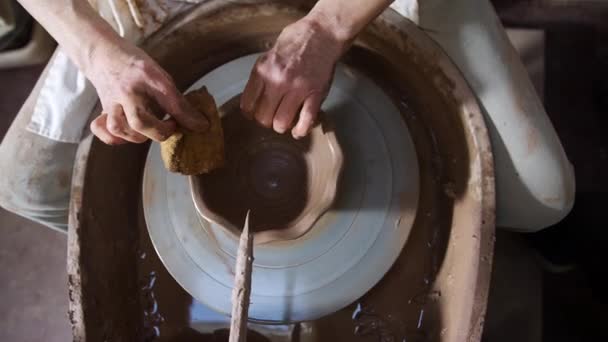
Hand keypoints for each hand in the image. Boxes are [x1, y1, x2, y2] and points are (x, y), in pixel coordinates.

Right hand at [88, 42, 207, 144]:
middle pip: (140, 122)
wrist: (101, 53)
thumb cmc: (135, 65)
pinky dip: (114, 138)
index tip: (202, 126)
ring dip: (138, 136)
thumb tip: (197, 121)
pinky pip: (102, 130)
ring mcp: (112, 102)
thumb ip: (174, 97)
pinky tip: (128, 134)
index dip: (188, 117)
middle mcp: (127, 91)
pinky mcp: (102, 111)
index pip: (171, 101)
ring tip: (150, 129)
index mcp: (147, 76)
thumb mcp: (158, 74)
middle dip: (159, 131)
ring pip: (120, 128)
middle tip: (171, 124)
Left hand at [240, 16, 346, 138]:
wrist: (322, 34)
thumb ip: (262, 75)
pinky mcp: (315, 95)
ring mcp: (297, 89)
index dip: (251, 114)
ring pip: (281, 123)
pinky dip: (300, 131)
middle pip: (263, 117)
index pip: (247, 104)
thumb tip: (254, 96)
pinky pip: (305, 121)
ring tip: (285, 121)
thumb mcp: (269, 54)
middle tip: (272, 117)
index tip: (255, 113)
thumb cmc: (296, 41)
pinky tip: (298, 131)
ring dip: (282, 126)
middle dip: (266, 121)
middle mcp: (277, 81)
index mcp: (263, 70)